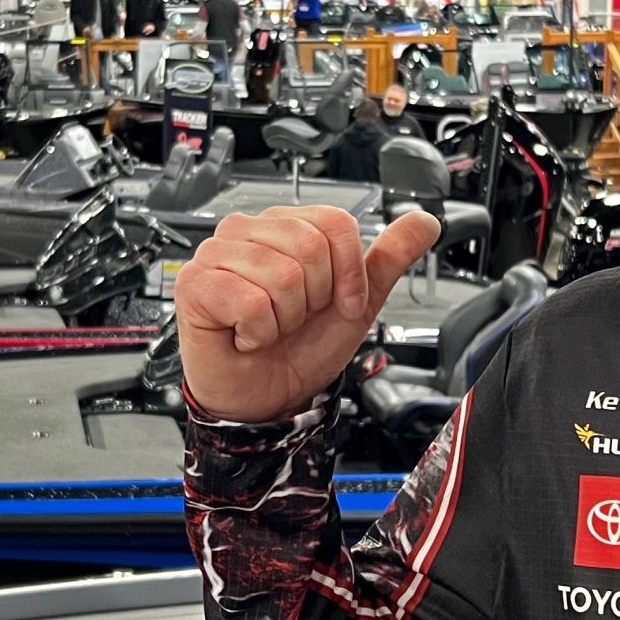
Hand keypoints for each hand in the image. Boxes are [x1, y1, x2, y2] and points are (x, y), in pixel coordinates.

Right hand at [175, 205, 440, 423]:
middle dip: (315, 298)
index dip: (347, 272)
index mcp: (286, 225)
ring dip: (286, 318)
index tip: (336, 302)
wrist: (268, 397)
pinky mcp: (195, 284)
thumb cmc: (301, 348)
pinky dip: (258, 331)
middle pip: (310, 247)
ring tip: (270, 326)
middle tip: (294, 317)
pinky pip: (250, 301)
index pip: (335, 223)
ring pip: (282, 275)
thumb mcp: (356, 302)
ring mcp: (217, 254)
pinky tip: (246, 335)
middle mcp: (248, 230)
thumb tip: (424, 222)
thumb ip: (388, 258)